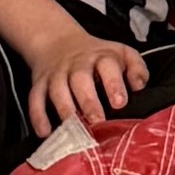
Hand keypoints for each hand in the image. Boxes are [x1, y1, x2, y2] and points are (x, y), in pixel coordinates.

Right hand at [25, 24, 149, 139]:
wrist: (58, 42)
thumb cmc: (98, 56)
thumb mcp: (122, 54)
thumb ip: (136, 68)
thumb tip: (139, 87)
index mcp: (101, 57)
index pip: (107, 66)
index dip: (113, 84)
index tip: (120, 103)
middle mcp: (77, 65)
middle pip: (80, 80)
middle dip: (89, 102)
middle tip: (98, 122)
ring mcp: (56, 74)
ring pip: (58, 90)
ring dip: (65, 110)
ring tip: (74, 131)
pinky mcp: (39, 84)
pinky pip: (35, 99)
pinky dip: (37, 116)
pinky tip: (45, 132)